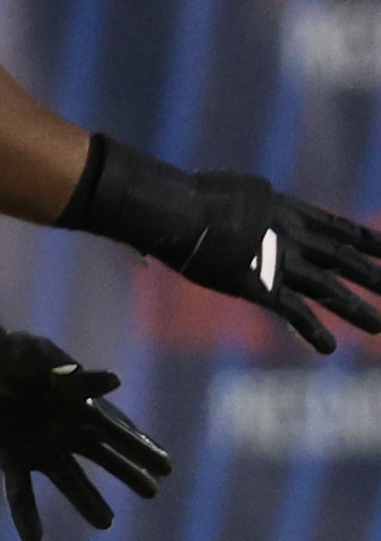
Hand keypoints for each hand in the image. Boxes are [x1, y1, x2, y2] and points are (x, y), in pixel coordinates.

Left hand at [0, 251, 169, 540]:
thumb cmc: (6, 353)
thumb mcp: (34, 353)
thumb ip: (68, 372)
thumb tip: (112, 382)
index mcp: (79, 405)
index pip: (118, 429)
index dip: (142, 447)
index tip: (167, 467)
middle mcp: (65, 430)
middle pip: (103, 456)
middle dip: (128, 472)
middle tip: (153, 490)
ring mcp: (39, 446)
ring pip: (69, 479)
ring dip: (87, 501)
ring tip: (106, 523)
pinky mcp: (10, 456)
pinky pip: (20, 491)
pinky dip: (26, 515)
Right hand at [67, 137, 380, 351]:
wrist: (180, 210)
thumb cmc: (192, 196)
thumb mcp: (236, 191)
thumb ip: (253, 205)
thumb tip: (250, 205)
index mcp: (288, 210)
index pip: (337, 227)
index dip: (365, 240)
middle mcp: (293, 237)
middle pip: (343, 258)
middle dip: (372, 275)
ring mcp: (280, 262)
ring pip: (329, 289)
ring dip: (357, 308)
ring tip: (379, 327)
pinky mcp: (260, 286)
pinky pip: (293, 312)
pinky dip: (312, 331)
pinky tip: (329, 349)